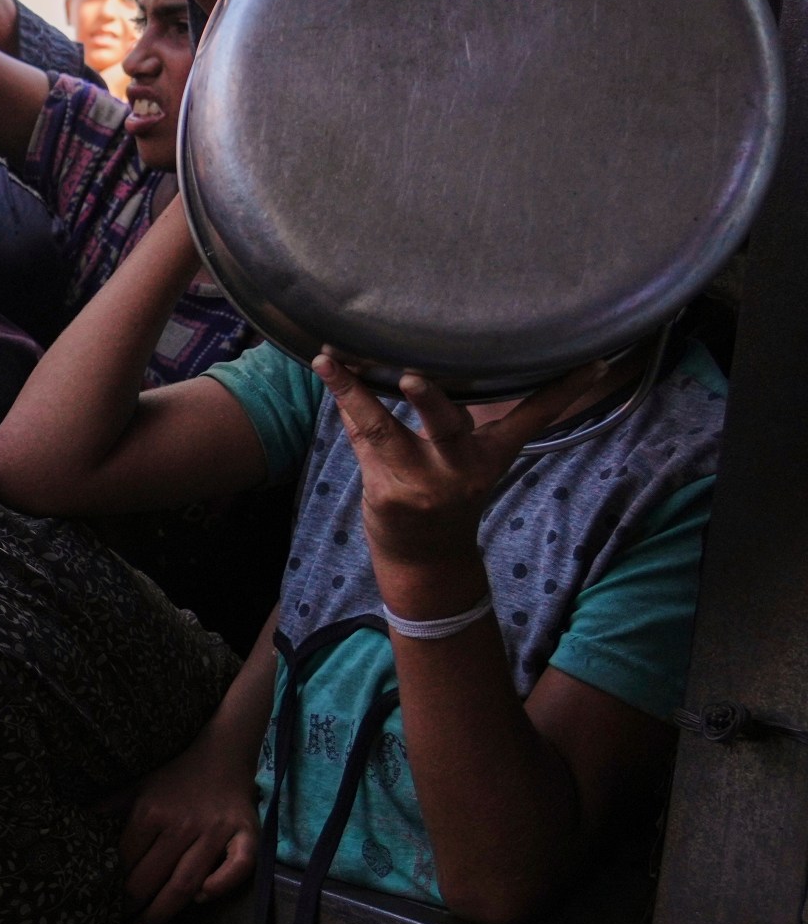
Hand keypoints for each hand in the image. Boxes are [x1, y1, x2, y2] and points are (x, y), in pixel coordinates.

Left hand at [119, 740, 260, 923]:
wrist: (222, 754)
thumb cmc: (174, 777)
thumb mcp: (137, 786)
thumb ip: (109, 807)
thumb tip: (75, 823)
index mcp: (151, 812)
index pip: (126, 858)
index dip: (113, 883)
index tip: (103, 902)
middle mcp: (182, 824)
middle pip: (153, 876)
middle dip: (133, 904)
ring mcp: (216, 832)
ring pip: (187, 880)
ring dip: (164, 910)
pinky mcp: (246, 835)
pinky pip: (239, 866)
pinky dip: (222, 884)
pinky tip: (203, 899)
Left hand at [313, 351, 614, 570]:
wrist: (427, 559)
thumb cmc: (447, 495)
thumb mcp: (472, 461)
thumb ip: (466, 417)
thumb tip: (474, 365)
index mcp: (490, 455)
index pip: (534, 418)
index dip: (563, 392)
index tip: (593, 364)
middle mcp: (459, 467)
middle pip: (447, 427)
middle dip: (429, 401)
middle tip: (412, 377)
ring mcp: (419, 481)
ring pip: (382, 429)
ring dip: (357, 396)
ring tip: (334, 364)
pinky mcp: (385, 490)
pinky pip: (360, 438)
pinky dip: (345, 404)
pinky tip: (329, 372)